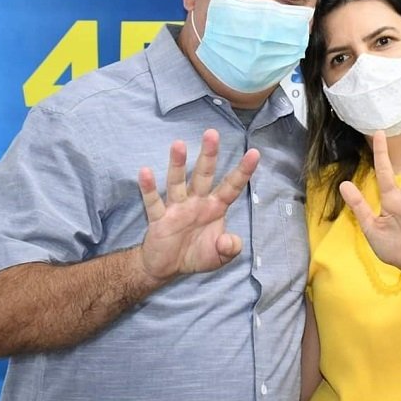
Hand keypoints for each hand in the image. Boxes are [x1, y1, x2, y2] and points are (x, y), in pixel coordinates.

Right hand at [137, 129, 259, 280]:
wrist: (167, 267)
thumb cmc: (196, 254)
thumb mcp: (219, 256)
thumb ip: (229, 248)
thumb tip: (230, 241)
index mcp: (215, 208)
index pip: (231, 186)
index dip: (243, 171)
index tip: (254, 153)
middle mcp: (197, 202)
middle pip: (204, 175)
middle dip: (208, 155)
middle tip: (212, 133)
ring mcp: (177, 208)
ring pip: (177, 182)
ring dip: (178, 164)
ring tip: (178, 144)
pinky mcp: (159, 219)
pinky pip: (154, 202)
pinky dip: (149, 188)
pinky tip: (145, 172)